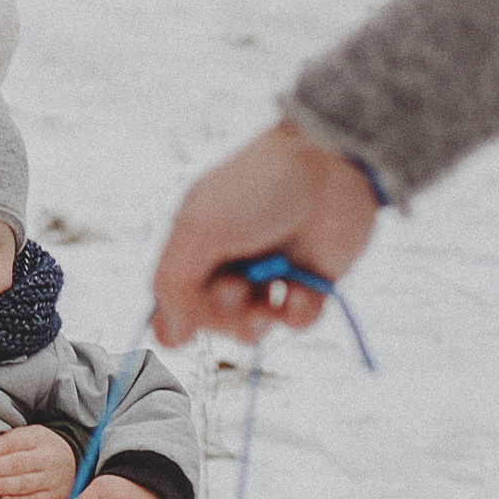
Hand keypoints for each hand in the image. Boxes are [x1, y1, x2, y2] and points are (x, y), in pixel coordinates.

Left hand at [0, 424, 77, 498]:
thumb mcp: (26, 437)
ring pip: (25, 483)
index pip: (14, 443)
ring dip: (2, 485)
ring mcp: (53, 479)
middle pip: (18, 463)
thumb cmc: (40, 449)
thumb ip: (5, 441)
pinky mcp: (54, 498)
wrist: (73, 463)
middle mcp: (48, 458)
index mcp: (39, 438)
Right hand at [152, 120, 378, 346]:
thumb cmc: (259, 186)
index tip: (190, 320)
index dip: (180, 317)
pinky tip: (301, 293)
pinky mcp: (311, 280)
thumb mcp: (199, 230)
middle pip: (213, 321)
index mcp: (196, 245)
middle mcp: (231, 262)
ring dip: (257, 322)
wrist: (329, 164)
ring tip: (269, 300)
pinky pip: (297, 320)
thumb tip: (169, 334)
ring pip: (253, 327)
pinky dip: (297, 314)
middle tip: (238, 288)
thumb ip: (173, 284)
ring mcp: (271, 272)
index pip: (175, 299)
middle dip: (223, 314)